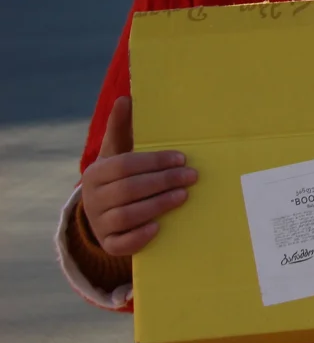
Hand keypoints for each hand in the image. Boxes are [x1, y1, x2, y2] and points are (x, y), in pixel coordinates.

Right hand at [79, 96, 195, 257]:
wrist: (105, 209)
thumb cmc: (119, 174)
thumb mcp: (118, 150)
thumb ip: (121, 127)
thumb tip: (126, 98)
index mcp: (95, 173)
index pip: (125, 165)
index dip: (155, 161)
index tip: (182, 157)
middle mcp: (92, 199)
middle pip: (128, 190)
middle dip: (163, 182)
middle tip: (191, 176)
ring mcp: (98, 223)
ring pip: (126, 216)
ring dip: (157, 205)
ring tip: (183, 196)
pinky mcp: (108, 243)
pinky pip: (120, 244)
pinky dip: (139, 237)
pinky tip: (158, 227)